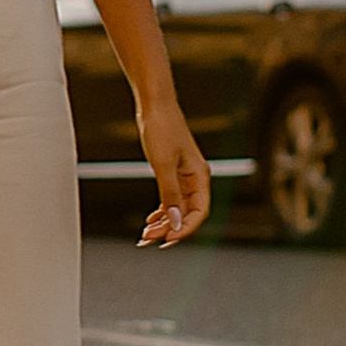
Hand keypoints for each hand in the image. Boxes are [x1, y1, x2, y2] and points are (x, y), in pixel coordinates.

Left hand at [135, 96, 211, 247]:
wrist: (154, 105)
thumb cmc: (162, 129)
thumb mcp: (163, 165)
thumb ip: (170, 195)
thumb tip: (176, 222)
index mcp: (200, 177)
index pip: (198, 212)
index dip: (185, 228)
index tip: (167, 239)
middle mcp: (195, 179)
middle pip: (187, 213)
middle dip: (169, 228)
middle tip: (148, 239)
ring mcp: (184, 176)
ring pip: (177, 207)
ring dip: (163, 222)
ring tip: (145, 234)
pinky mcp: (172, 172)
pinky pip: (170, 198)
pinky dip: (161, 210)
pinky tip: (150, 220)